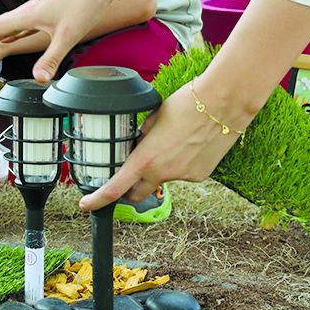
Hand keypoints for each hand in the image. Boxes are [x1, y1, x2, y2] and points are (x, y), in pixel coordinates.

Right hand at [0, 0, 113, 83]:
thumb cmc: (82, 6)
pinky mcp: (39, 15)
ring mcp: (30, 13)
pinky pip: (13, 27)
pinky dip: (2, 36)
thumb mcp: (67, 36)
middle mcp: (23, 13)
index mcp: (24, 16)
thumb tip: (39, 80)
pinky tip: (3, 41)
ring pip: (1, 27)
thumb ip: (51, 59)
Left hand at [77, 75, 247, 210]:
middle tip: (127, 176)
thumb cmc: (185, 105)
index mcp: (144, 159)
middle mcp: (163, 173)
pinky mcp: (200, 176)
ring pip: (163, 179)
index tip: (86, 204)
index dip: (97, 199)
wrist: (223, 104)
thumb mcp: (151, 119)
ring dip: (160, 169)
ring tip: (173, 141)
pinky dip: (181, 164)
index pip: (115, 188)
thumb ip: (140, 137)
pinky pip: (183, 173)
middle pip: (137, 193)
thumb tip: (137, 144)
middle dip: (129, 189)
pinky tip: (190, 143)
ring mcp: (183, 177)